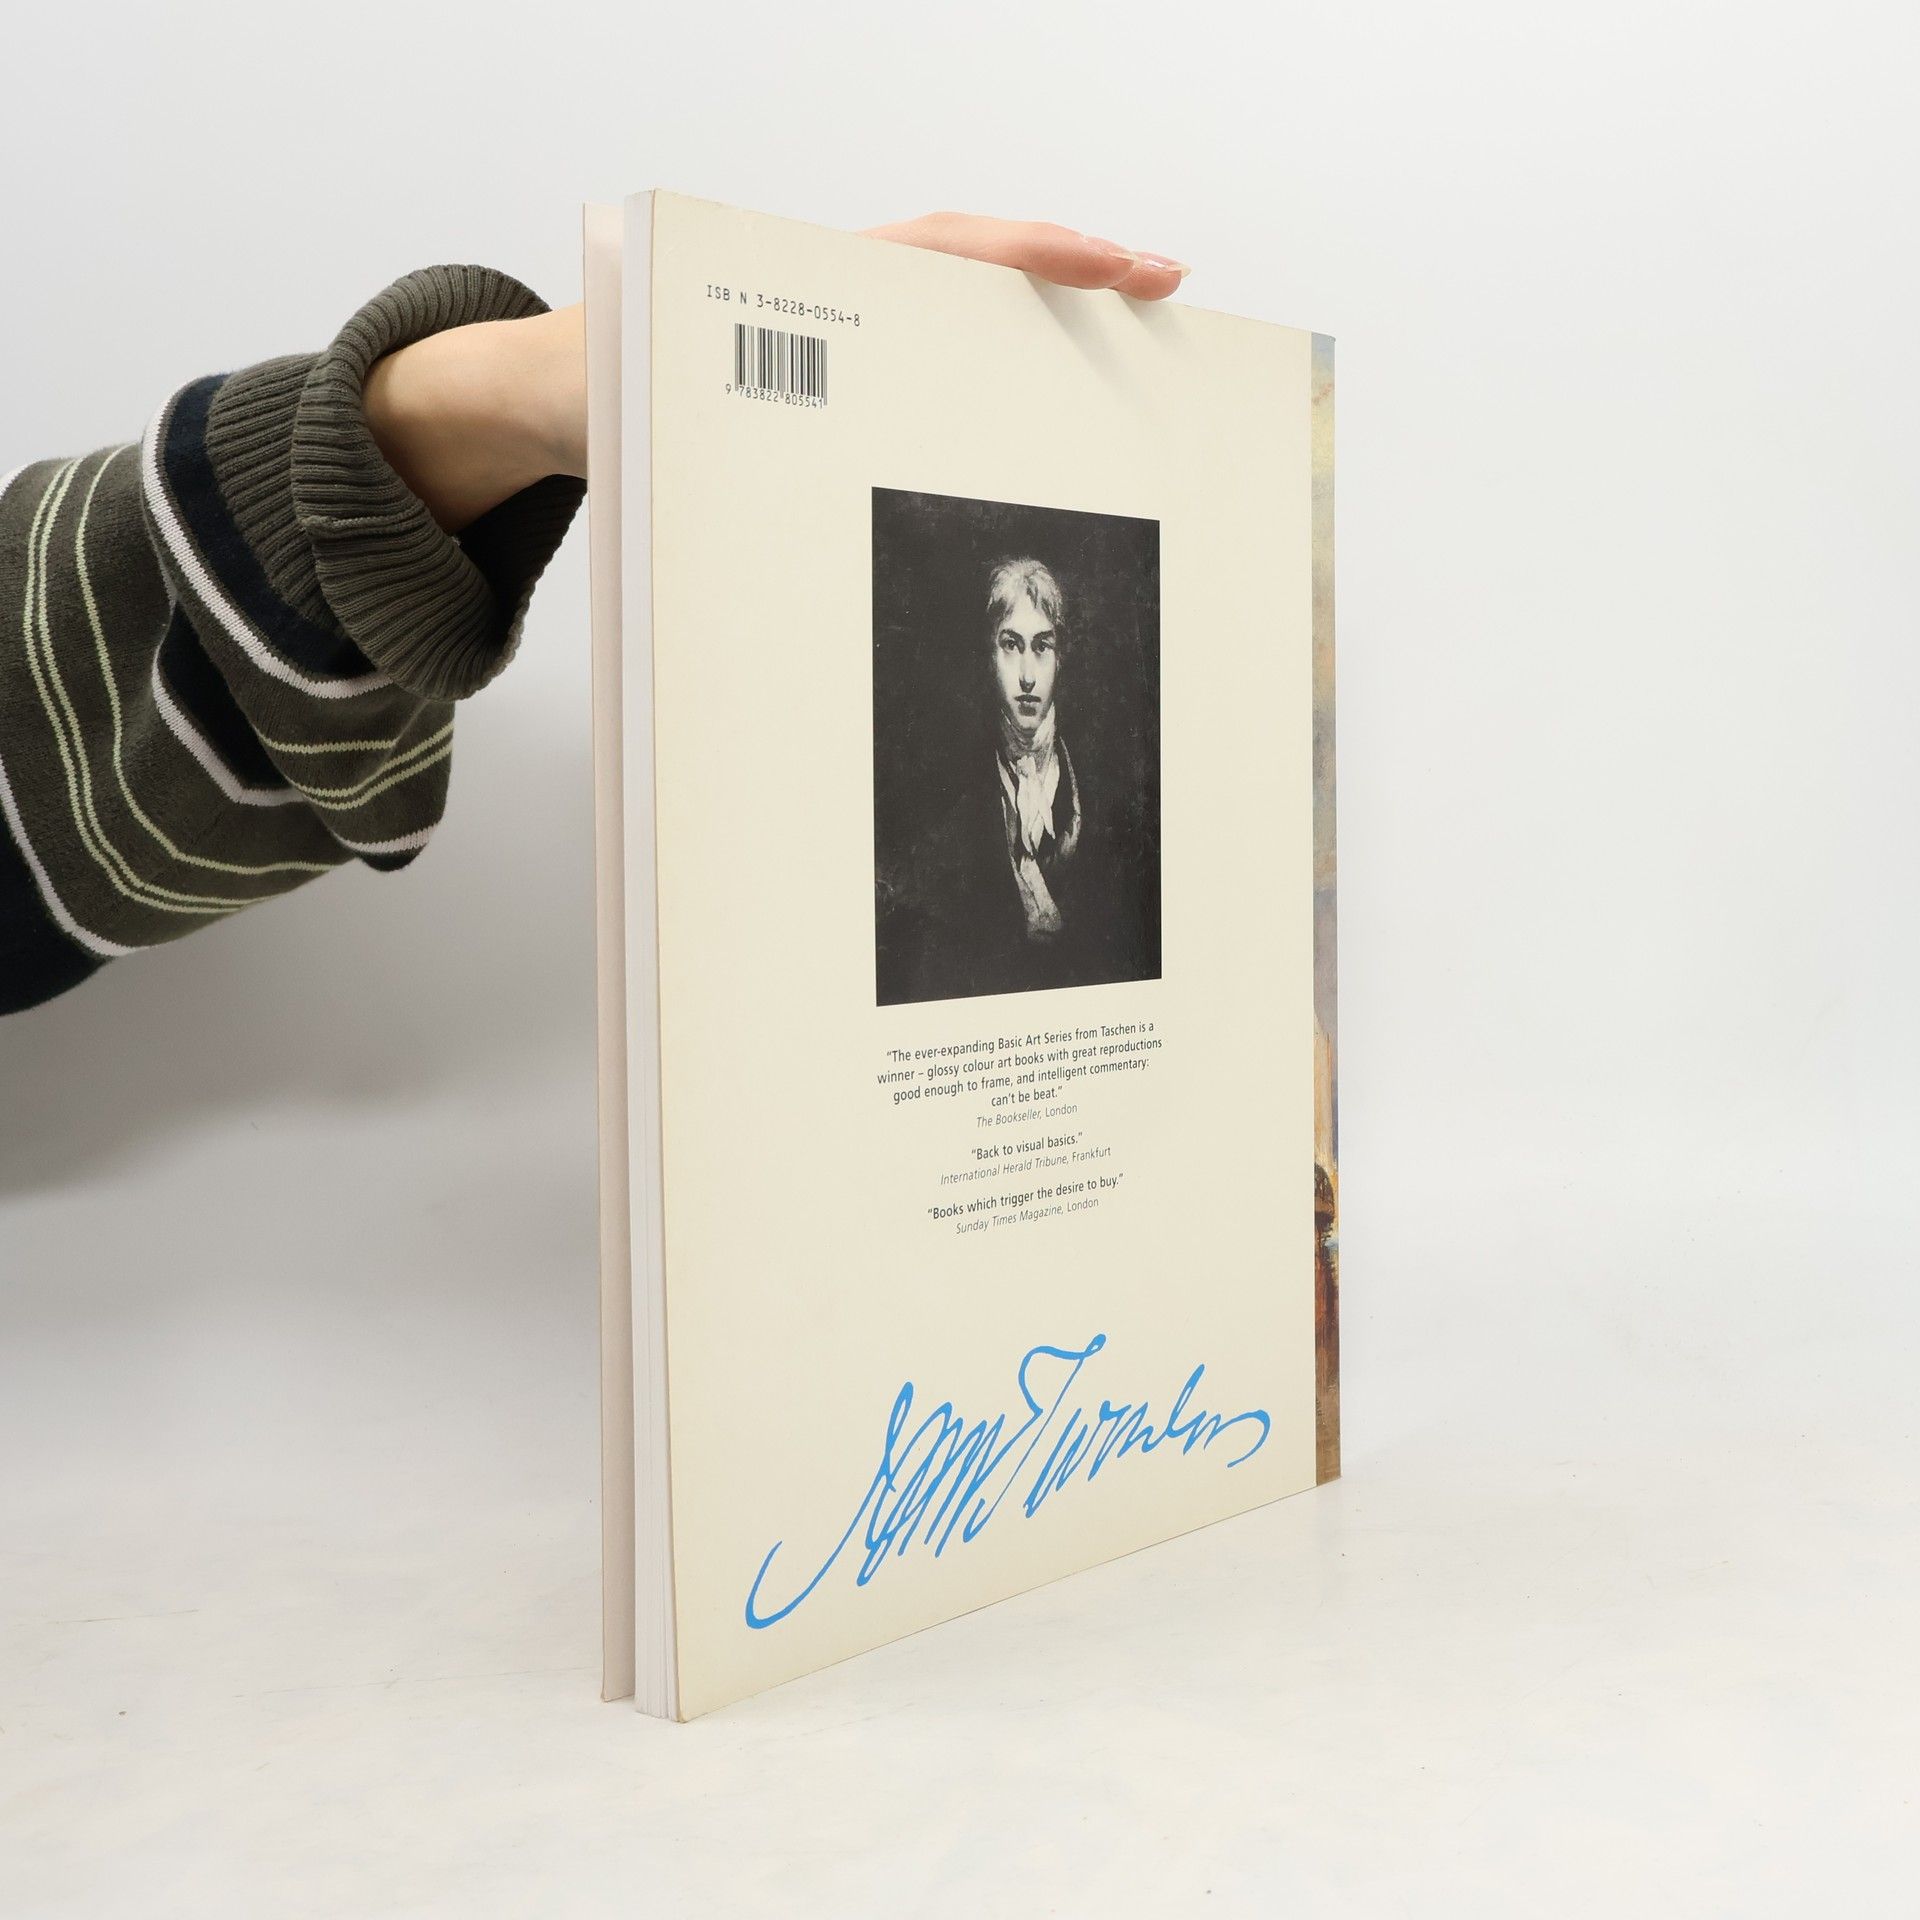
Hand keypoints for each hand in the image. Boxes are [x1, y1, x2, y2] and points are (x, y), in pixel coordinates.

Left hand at [366, 212, 1190, 531]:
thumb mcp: (618, 392)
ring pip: (959, 311)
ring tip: (1125, 336)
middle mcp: (830, 293)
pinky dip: (990, 361)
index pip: (941, 252)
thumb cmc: (586, 388)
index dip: (1034, 257)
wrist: (544, 395)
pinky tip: (1035, 392)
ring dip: (1040, 321)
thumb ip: (661, 410)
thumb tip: (696, 441)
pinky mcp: (836, 368)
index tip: (1118, 263)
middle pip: (975, 269)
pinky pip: (930, 354)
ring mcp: (840, 327)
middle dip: (1072, 274)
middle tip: (1162, 286)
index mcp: (797, 282)